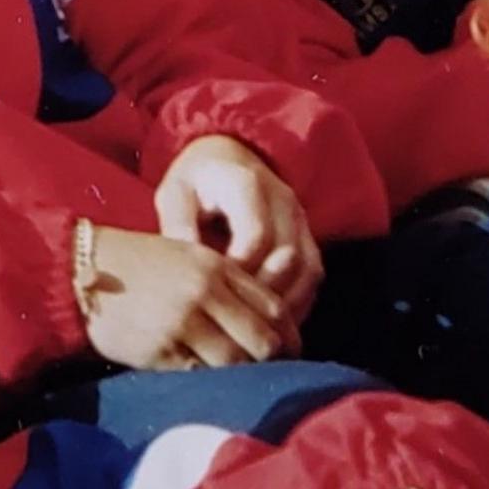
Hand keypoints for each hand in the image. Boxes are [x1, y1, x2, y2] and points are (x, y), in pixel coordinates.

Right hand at [84, 225, 298, 369]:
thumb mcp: (191, 258)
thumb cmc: (142, 264)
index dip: (290, 335)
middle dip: (273, 362)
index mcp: (217, 267)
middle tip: (274, 376)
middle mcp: (205, 293)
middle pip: (262, 340)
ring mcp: (182, 323)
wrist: (84, 271)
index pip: (273, 307)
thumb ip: (229, 283)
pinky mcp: (159, 352)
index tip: (292, 351)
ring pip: (234, 364)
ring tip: (245, 386)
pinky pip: (198, 376)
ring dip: (243, 378)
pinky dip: (209, 383)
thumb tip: (270, 324)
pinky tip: (211, 386)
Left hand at [154, 134, 322, 322]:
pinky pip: (313, 275)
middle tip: (236, 325)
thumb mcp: (175, 194)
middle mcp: (284, 200)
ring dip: (285, 304)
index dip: (239, 273)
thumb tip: (187, 271)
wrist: (228, 157)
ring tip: (256, 331)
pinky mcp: (308, 236)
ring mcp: (301, 219)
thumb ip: (178, 225)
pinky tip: (271, 324)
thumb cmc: (196, 181)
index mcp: (247, 185)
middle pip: (288, 258)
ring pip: (308, 271)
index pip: (256, 236)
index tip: (215, 296)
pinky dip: (297, 302)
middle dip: (263, 297)